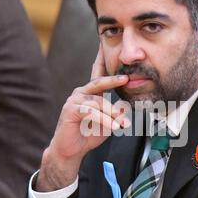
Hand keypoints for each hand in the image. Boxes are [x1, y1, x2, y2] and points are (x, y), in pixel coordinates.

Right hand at [36, 45, 128, 190]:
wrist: (71, 150)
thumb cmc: (88, 135)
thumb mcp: (108, 123)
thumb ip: (116, 115)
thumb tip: (125, 109)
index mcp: (90, 93)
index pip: (98, 74)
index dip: (102, 60)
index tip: (106, 46)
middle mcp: (81, 93)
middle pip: (99, 82)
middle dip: (113, 80)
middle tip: (126, 78)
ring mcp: (75, 100)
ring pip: (99, 102)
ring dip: (113, 113)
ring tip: (123, 124)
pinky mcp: (71, 109)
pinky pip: (92, 112)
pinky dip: (104, 120)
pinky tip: (113, 127)